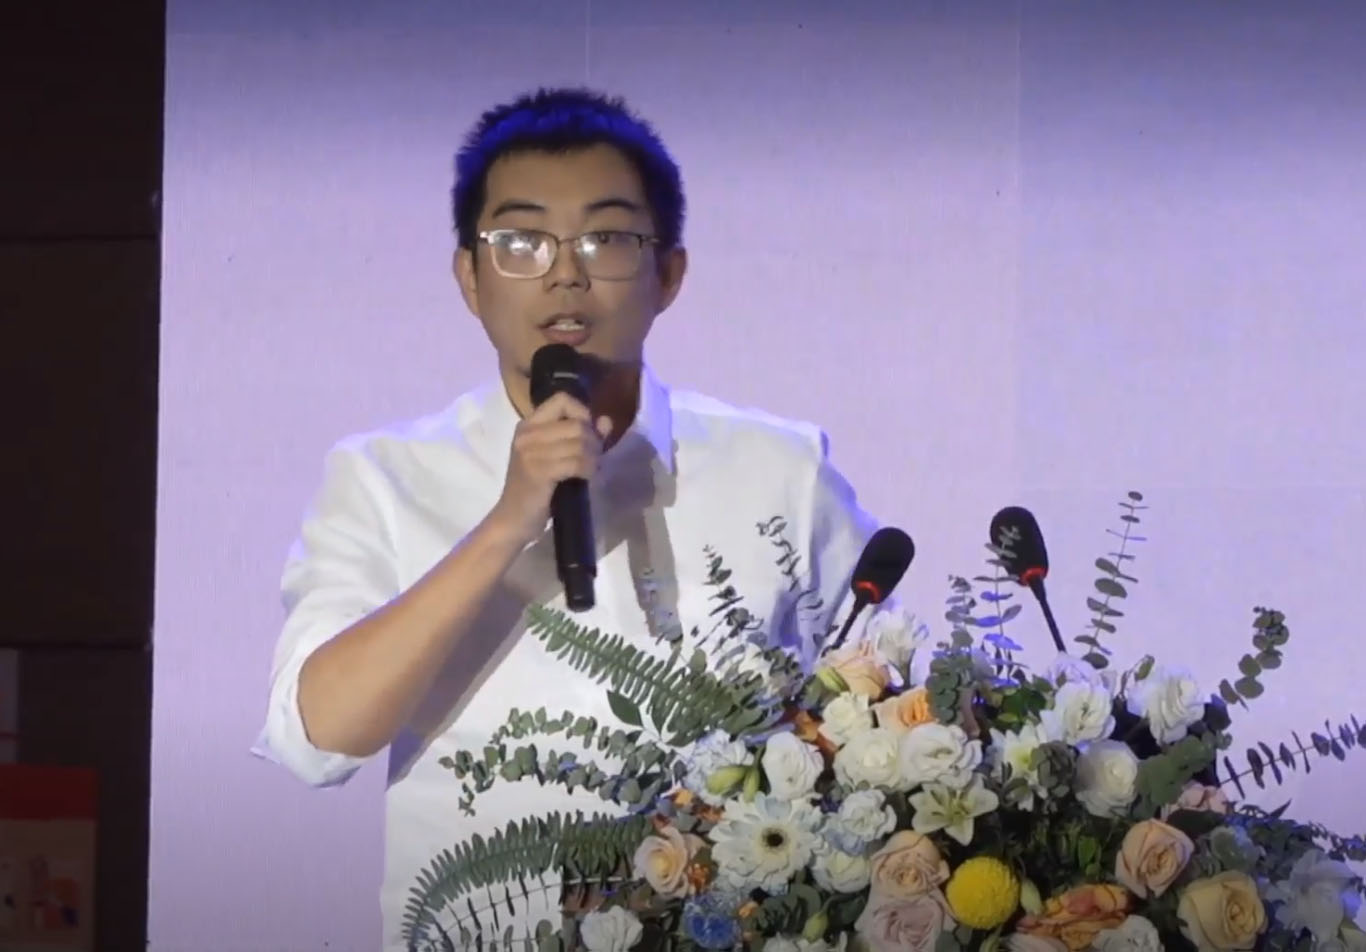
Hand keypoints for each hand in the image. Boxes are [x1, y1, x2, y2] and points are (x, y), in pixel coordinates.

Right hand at [488, 391, 612, 545]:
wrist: (513, 519)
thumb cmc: (536, 489)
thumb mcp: (556, 458)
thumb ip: (582, 436)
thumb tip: (606, 421)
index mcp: (528, 425)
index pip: (562, 399)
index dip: (582, 413)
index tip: (586, 434)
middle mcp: (527, 433)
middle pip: (576, 423)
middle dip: (593, 441)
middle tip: (593, 459)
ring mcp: (530, 452)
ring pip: (580, 442)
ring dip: (593, 457)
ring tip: (590, 469)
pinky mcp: (539, 471)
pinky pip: (576, 461)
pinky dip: (587, 469)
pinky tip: (585, 477)